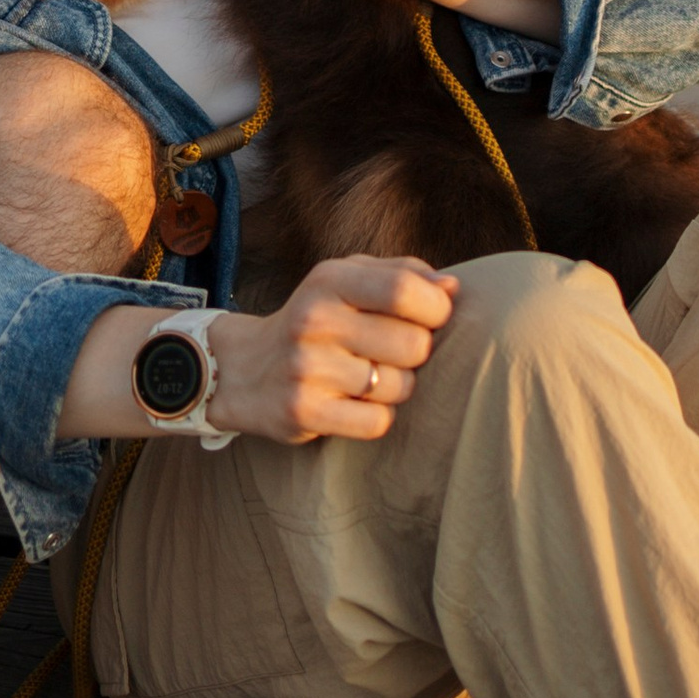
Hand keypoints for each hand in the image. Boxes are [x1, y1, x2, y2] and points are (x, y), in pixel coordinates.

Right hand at [206, 254, 454, 442]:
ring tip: (367, 377)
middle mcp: (315, 320)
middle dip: (417, 354)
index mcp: (330, 280)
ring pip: (400, 387)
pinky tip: (355, 403)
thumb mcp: (348, 280)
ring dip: (396, 387)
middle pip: (413, 345)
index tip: (431, 319)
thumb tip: (453, 288)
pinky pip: (378, 422)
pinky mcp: (304, 412)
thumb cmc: (316, 320)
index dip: (436, 309)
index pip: (406, 291)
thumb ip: (404, 275)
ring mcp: (307, 368)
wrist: (245, 369)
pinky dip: (377, 416)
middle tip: (393, 354)